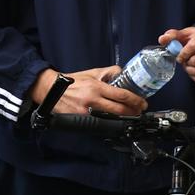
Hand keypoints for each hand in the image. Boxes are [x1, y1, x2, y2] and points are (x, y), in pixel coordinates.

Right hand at [30, 67, 146, 115]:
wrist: (52, 90)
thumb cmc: (72, 81)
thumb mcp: (92, 72)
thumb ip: (108, 73)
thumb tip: (123, 73)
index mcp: (96, 87)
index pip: (121, 95)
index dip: (135, 100)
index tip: (142, 103)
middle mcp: (92, 100)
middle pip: (118, 110)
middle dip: (132, 112)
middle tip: (139, 111)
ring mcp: (86, 112)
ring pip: (110, 118)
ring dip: (122, 118)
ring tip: (129, 115)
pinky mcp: (81, 119)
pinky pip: (99, 122)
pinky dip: (108, 121)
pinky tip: (113, 119)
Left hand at [159, 27, 194, 83]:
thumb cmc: (194, 38)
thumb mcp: (184, 34)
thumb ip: (172, 36)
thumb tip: (162, 39)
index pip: (193, 47)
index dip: (183, 54)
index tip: (180, 56)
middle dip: (186, 63)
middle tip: (184, 60)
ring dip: (190, 70)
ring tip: (188, 65)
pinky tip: (193, 71)